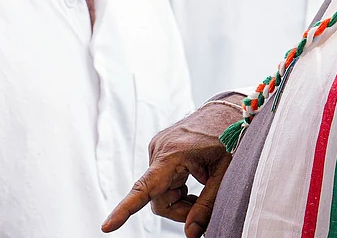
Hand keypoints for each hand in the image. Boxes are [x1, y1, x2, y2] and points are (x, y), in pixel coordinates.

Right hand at [102, 98, 242, 236]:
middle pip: (158, 199)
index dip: (125, 210)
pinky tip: (193, 178)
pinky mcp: (160, 149)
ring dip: (179, 198)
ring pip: (159, 191)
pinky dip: (176, 187)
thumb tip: (191, 234)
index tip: (107, 226)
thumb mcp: (224, 174)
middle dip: (179, 210)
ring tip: (202, 186)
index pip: (144, 188)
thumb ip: (207, 206)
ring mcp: (157, 148)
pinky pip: (161, 180)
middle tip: (202, 209)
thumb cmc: (229, 138)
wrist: (228, 111)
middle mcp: (158, 150)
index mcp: (173, 154)